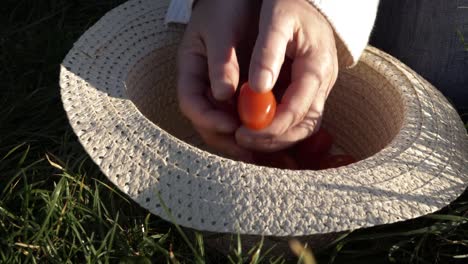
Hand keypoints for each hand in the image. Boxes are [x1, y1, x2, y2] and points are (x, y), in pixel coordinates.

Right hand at [177, 0, 258, 159]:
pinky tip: (275, 138)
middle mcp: (203, 86)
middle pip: (208, 123)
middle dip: (229, 141)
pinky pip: (245, 118)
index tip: (231, 126)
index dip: (208, 119)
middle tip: (252, 152)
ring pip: (227, 126)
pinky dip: (258, 131)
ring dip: (245, 142)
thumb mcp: (221, 29)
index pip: (191, 103)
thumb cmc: (226, 7)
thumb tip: (223, 95)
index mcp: (190, 70)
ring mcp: (220, 92)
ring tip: (267, 153)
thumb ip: (221, 62)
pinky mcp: (240, 94)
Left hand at [235, 0, 338, 151]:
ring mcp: (318, 88)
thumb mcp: (276, 19)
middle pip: (305, 125)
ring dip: (276, 138)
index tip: (244, 132)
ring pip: (303, 126)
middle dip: (274, 139)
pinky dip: (278, 128)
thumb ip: (267, 53)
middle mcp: (323, 82)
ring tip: (246, 137)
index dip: (273, 127)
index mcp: (317, 66)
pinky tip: (255, 128)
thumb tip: (258, 89)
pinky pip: (297, 118)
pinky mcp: (309, 89)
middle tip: (243, 139)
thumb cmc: (290, 3)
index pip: (299, 109)